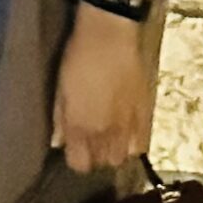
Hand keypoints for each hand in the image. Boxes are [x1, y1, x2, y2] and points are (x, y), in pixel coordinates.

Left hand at [51, 2, 151, 173]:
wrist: (110, 37)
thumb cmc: (78, 58)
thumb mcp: (60, 88)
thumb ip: (59, 119)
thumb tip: (56, 143)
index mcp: (80, 126)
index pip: (79, 164)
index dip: (74, 158)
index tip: (71, 147)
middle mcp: (106, 133)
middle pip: (101, 164)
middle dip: (93, 155)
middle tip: (87, 138)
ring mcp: (128, 127)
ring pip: (121, 159)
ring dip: (112, 151)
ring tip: (105, 135)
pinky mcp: (145, 117)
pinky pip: (140, 146)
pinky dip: (132, 144)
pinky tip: (124, 132)